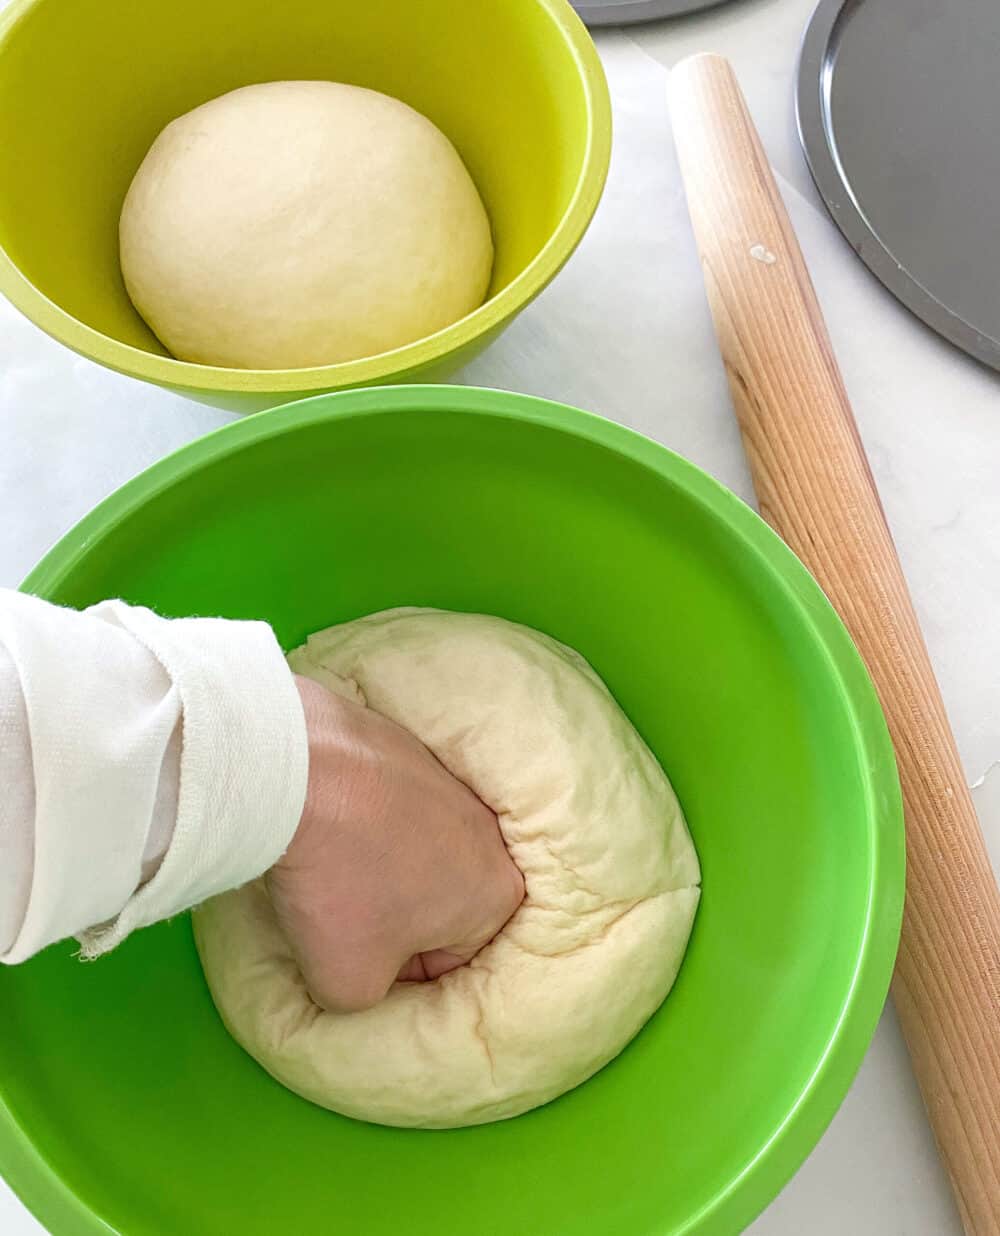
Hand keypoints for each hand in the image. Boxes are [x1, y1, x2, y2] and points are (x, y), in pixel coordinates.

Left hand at [267, 676, 524, 1012]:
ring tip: (325, 867)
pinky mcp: (408, 747)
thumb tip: (363, 971)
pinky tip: (322, 823)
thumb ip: (373, 997)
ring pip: (413, 847)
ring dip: (375, 864)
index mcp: (499, 892)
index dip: (391, 971)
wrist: (299, 774)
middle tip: (337, 914)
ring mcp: (449, 781)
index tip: (351, 956)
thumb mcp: (350, 985)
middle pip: (437, 898)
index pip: (447, 961)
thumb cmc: (340, 886)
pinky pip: (386, 803)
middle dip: (390, 914)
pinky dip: (359, 816)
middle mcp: (488, 831)